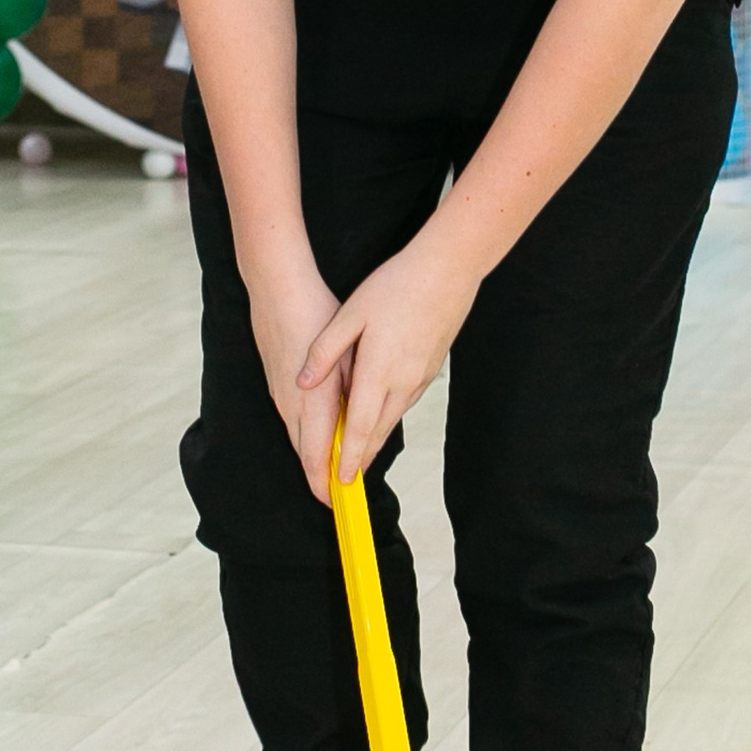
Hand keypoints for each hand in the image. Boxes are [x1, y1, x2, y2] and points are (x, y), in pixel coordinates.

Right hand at [250, 257, 343, 503]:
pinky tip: (320, 436)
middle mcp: (293, 402)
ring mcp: (281, 393)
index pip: (317, 456)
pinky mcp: (276, 383)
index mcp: (314, 397)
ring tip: (332, 473)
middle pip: (304, 454)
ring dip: (313, 458)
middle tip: (339, 496)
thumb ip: (353, 387)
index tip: (339, 502)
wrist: (276, 286)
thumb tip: (361, 417)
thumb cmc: (316, 310)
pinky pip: (291, 420)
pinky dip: (306, 436)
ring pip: (297, 437)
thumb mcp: (347, 348)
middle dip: (320, 478)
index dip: (326, 483)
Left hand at [303, 228, 484, 499]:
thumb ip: (324, 352)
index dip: (348, 457)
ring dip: (376, 439)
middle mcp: (403, 381)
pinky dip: (390, 416)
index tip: (339, 480)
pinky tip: (381, 416)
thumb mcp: (351, 314)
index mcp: (379, 371)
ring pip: (394, 417)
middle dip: (362, 458)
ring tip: (360, 455)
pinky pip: (406, 401)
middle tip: (346, 481)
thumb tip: (302, 382)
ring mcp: (421, 376)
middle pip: (379, 431)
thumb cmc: (396, 286)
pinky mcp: (431, 367)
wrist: (448, 270)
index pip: (360, 427)